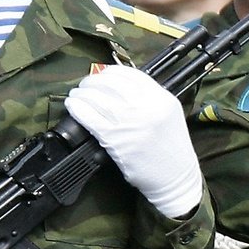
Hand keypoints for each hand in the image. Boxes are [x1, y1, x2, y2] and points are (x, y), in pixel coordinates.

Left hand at [65, 66, 205, 218]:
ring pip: (96, 98)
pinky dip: (77, 108)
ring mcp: (130, 122)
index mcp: (162, 98)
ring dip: (82, 94)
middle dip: (92, 81)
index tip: (102, 76)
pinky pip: (89, 117)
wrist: (175, 176)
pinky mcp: (115, 138)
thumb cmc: (171, 147)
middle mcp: (147, 106)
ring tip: (77, 96)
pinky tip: (73, 106)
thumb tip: (118, 87)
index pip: (129, 74)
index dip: (110, 72)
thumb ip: (150, 99)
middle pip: (110, 83)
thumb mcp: (169, 114)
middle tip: (86, 86)